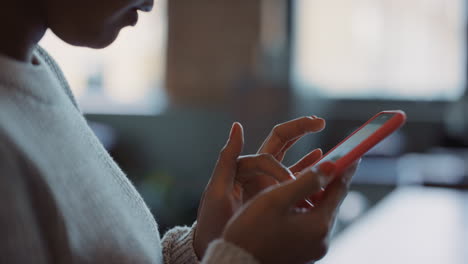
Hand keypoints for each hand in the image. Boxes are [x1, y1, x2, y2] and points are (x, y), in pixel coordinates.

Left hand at [194, 117, 324, 257]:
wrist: (222, 250)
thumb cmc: (213, 222)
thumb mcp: (217, 191)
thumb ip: (227, 159)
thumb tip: (237, 126)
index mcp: (242, 168)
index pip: (268, 158)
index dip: (281, 170)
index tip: (289, 188)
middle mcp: (255, 172)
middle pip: (280, 143)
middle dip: (299, 129)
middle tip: (318, 121)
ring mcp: (267, 184)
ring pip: (290, 160)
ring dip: (307, 151)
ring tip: (325, 144)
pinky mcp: (275, 198)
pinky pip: (294, 179)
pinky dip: (307, 170)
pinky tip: (319, 161)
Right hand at [223, 162, 358, 263]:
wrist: (235, 262)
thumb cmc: (251, 230)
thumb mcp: (277, 199)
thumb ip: (307, 181)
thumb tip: (331, 167)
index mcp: (318, 225)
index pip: (339, 189)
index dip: (344, 168)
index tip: (352, 152)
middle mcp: (321, 240)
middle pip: (330, 201)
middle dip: (326, 181)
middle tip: (323, 161)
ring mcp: (313, 248)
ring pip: (319, 212)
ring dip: (313, 195)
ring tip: (298, 180)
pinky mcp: (303, 252)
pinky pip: (310, 224)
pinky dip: (305, 209)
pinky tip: (291, 202)